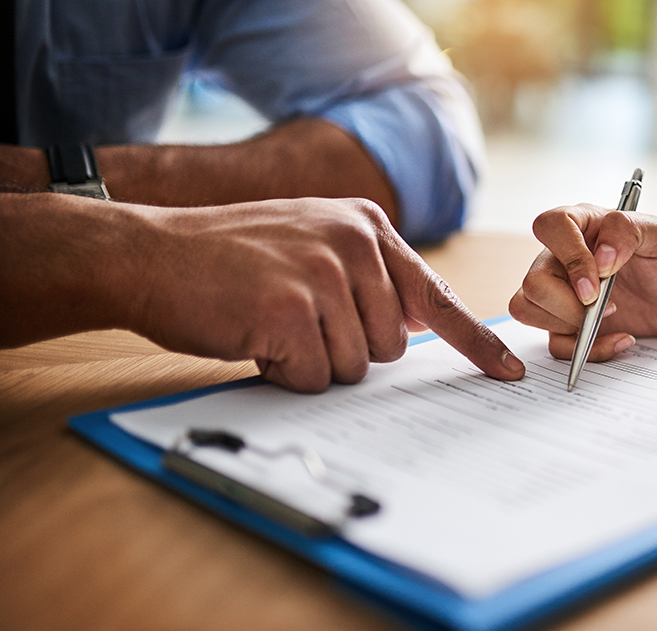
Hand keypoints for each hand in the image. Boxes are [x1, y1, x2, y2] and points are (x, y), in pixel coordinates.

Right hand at [133, 197, 523, 391]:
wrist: (148, 254)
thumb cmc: (229, 261)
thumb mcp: (311, 244)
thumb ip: (366, 276)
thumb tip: (415, 324)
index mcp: (366, 226)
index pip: (436, 294)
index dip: (474, 341)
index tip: (508, 374)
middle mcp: (353, 242)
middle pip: (392, 346)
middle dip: (346, 351)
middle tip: (296, 322)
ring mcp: (322, 273)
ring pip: (356, 367)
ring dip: (313, 363)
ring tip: (271, 324)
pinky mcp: (290, 309)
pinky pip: (316, 378)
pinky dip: (285, 374)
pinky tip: (254, 337)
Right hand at [509, 204, 656, 360]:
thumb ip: (627, 231)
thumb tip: (601, 259)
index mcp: (580, 225)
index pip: (549, 226)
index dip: (570, 257)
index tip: (599, 282)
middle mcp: (562, 257)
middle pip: (534, 282)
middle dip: (568, 305)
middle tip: (609, 306)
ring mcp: (560, 292)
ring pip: (527, 310)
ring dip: (569, 325)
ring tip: (611, 317)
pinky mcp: (567, 323)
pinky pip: (555, 344)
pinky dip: (587, 349)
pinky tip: (619, 338)